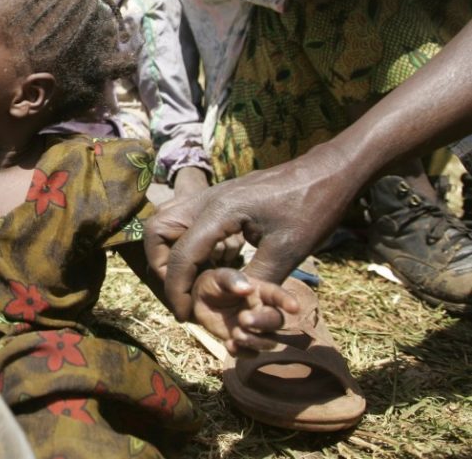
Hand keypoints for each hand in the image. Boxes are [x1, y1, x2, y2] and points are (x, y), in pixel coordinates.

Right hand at [145, 146, 352, 320]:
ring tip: (190, 277)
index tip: (185, 315)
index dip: (177, 289)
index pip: (182, 254)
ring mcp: (210, 195)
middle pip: (158, 230)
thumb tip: (235, 307)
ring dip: (170, 250)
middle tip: (180, 290)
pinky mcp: (220, 198)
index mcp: (219, 211)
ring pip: (167, 220)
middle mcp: (206, 199)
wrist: (328, 171)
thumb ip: (257, 279)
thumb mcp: (288, 249)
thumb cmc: (312, 207)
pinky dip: (188, 241)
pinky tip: (212, 261)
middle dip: (162, 265)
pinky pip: (187, 219)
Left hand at [191, 268, 297, 353]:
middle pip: (275, 321)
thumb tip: (246, 288)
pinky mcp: (242, 342)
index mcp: (261, 292)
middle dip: (263, 322)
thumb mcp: (220, 276)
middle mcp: (262, 311)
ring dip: (255, 341)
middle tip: (244, 319)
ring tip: (236, 333)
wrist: (199, 299)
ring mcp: (254, 329)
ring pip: (267, 341)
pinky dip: (242, 353)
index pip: (278, 295)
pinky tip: (229, 345)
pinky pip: (249, 353)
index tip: (294, 307)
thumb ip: (232, 280)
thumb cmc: (215, 283)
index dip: (287, 301)